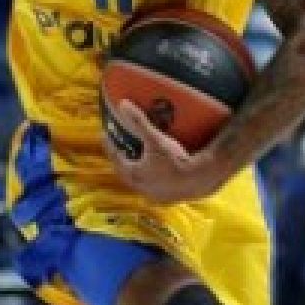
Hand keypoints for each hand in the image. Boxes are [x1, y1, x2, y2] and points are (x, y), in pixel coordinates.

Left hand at [104, 98, 226, 204]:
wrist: (199, 178)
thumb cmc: (175, 158)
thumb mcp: (156, 138)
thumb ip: (139, 121)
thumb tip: (123, 104)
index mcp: (134, 173)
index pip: (115, 158)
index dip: (110, 146)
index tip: (105, 136)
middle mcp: (141, 187)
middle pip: (124, 172)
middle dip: (120, 160)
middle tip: (119, 149)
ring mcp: (153, 195)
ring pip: (138, 183)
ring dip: (135, 172)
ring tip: (136, 161)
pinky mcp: (166, 199)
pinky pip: (152, 189)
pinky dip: (149, 181)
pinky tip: (155, 175)